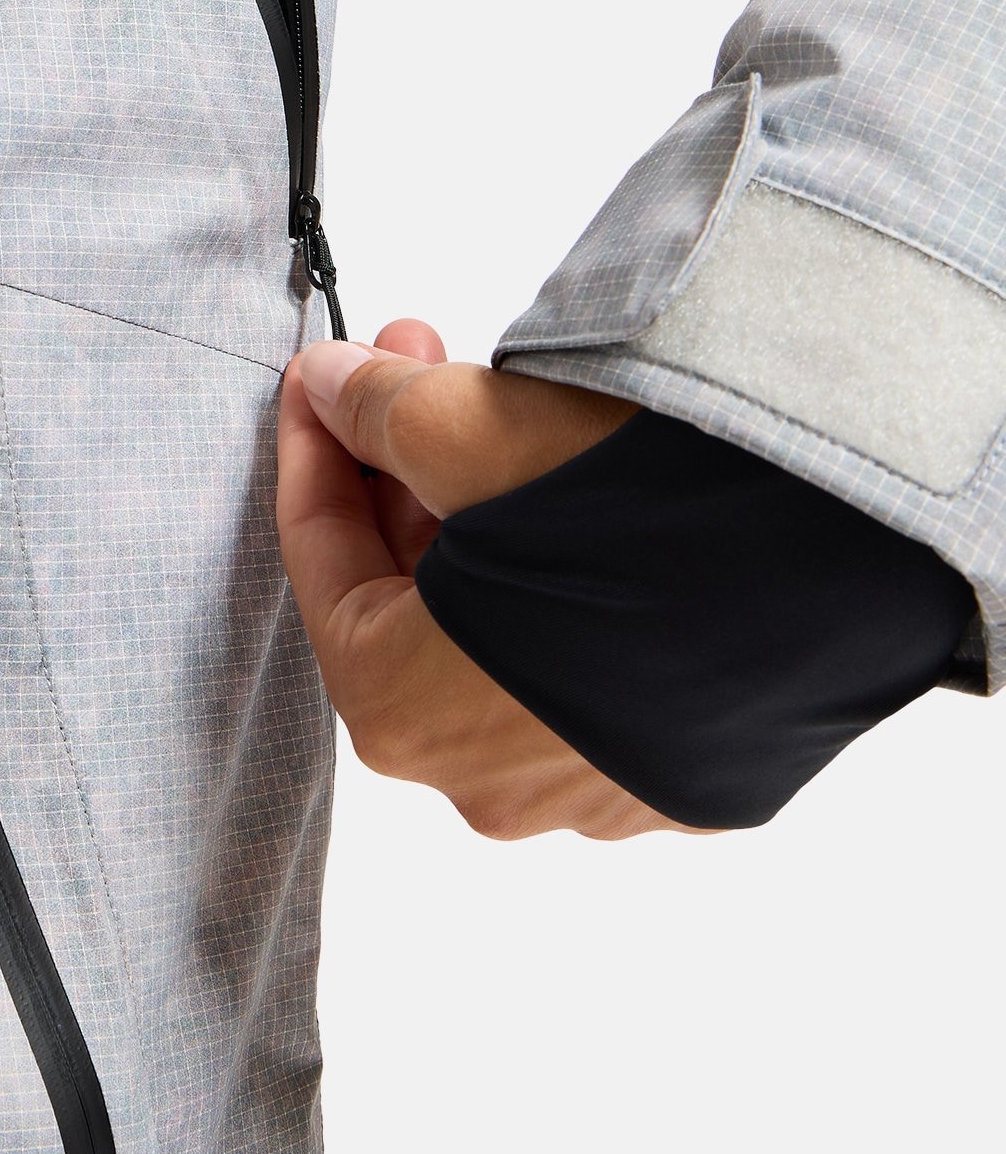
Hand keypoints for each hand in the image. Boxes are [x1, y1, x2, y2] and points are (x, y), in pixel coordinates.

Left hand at [276, 320, 707, 839]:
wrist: (837, 572)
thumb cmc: (630, 520)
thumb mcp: (471, 428)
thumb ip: (379, 409)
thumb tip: (331, 385)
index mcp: (399, 713)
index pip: (320, 556)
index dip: (317, 445)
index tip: (323, 379)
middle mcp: (480, 781)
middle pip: (406, 594)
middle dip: (404, 467)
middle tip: (419, 365)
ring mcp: (583, 789)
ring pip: (491, 633)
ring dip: (481, 522)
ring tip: (510, 417)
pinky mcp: (672, 772)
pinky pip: (580, 666)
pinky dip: (560, 585)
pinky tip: (581, 503)